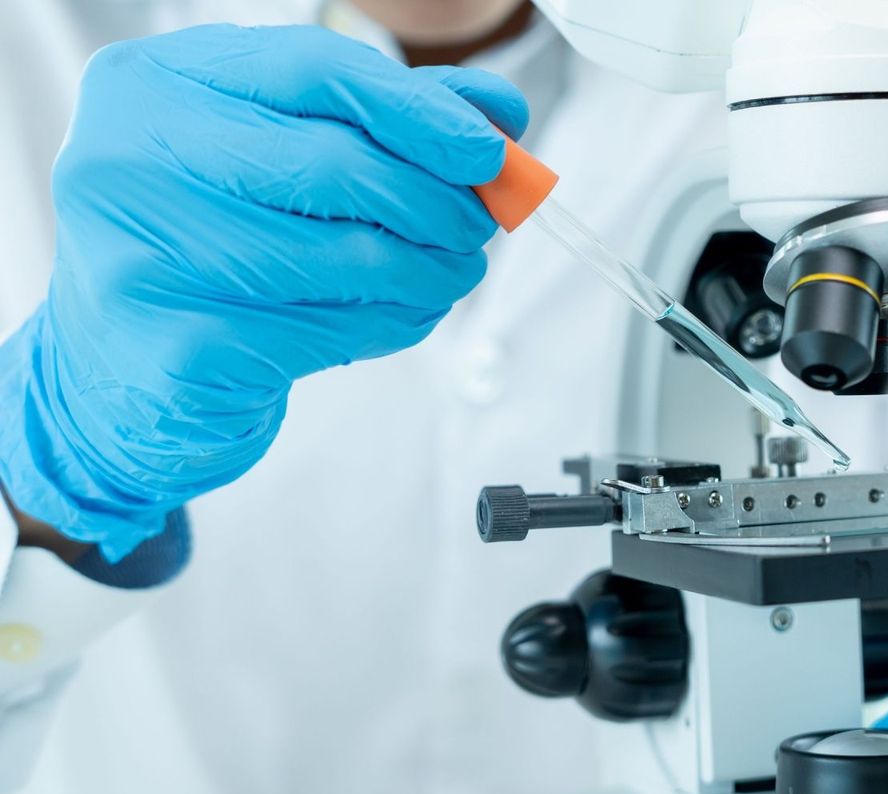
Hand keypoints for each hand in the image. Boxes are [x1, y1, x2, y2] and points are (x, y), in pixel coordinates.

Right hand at [0, 24, 527, 561]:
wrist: (130, 367)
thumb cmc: (212, 244)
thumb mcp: (277, 156)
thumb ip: (382, 123)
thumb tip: (497, 114)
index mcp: (157, 84)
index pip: (314, 70)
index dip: (420, 110)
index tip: (490, 148)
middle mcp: (129, 156)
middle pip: (332, 164)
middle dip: (433, 200)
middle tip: (481, 225)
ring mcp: (145, 253)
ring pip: (340, 256)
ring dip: (427, 271)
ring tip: (455, 273)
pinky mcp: (180, 345)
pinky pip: (328, 330)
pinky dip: (393, 324)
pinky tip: (407, 315)